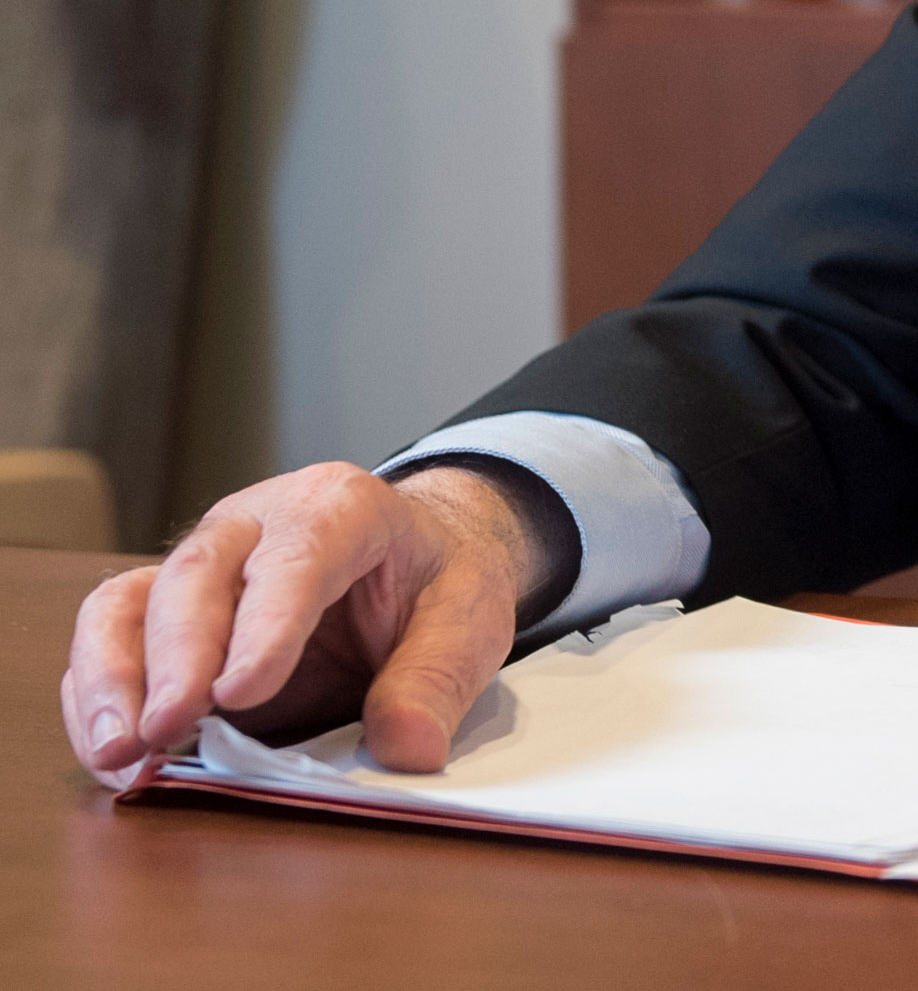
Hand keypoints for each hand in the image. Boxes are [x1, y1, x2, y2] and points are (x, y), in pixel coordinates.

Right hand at [61, 463, 551, 789]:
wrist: (416, 557)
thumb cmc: (436, 580)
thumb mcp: (470, 619)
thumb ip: (437, 678)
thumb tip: (406, 750)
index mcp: (338, 507)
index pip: (296, 558)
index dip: (265, 625)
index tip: (240, 692)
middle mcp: (255, 524)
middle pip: (195, 575)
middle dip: (174, 658)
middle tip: (165, 730)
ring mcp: (203, 567)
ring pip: (128, 603)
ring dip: (111, 680)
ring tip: (119, 752)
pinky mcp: (166, 614)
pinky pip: (111, 643)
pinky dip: (99, 701)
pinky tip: (115, 757)